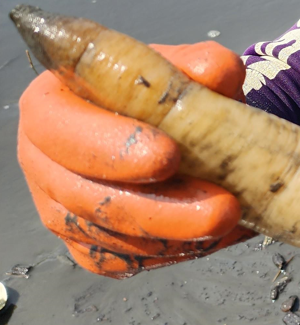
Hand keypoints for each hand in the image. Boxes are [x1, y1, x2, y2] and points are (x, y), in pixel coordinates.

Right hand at [16, 42, 252, 277]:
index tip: (169, 156)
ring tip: (231, 221)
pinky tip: (215, 238)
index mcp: (51, 104)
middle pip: (84, 196)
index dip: (111, 147)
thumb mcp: (185, 67)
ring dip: (175, 236)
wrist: (182, 130)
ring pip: (107, 237)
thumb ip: (201, 63)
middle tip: (222, 209)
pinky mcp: (86, 246)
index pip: (60, 129)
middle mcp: (43, 161)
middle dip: (158, 209)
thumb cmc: (169, 93)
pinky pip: (124, 261)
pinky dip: (173, 252)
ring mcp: (60, 209)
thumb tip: (218, 72)